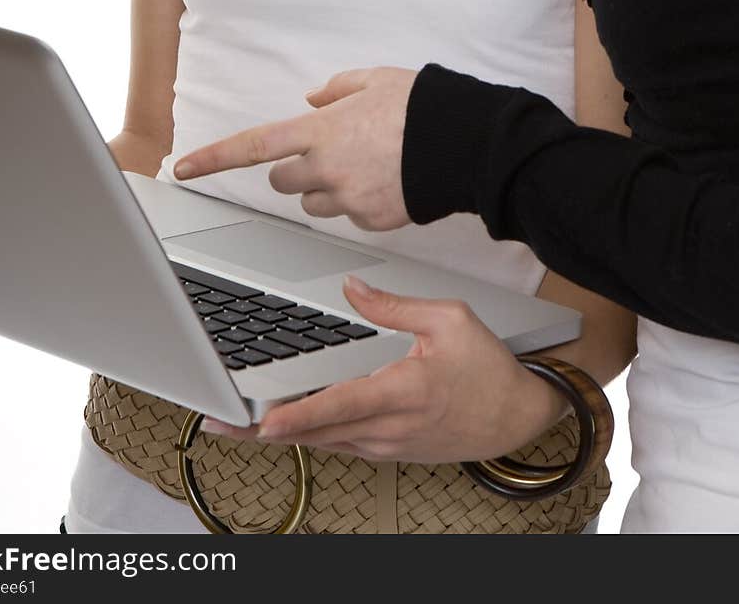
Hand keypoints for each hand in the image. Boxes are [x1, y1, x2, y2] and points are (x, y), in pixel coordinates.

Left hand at [173, 67, 415, 229]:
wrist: (466, 145)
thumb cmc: (422, 106)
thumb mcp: (374, 79)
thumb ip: (335, 90)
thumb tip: (313, 101)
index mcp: (320, 131)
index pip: (252, 147)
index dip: (213, 158)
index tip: (183, 168)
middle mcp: (327, 169)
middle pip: (282, 182)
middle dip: (294, 169)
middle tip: (326, 152)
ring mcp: (349, 200)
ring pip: (315, 203)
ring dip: (325, 187)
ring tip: (365, 165)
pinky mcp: (373, 222)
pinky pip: (350, 215)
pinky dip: (359, 202)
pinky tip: (388, 181)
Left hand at [199, 275, 560, 461]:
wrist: (518, 415)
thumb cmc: (488, 369)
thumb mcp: (449, 319)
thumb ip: (394, 305)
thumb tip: (352, 288)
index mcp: (403, 392)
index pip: (340, 406)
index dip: (297, 416)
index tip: (262, 421)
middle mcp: (390, 427)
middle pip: (317, 433)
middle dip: (263, 431)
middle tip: (220, 424)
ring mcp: (388, 445)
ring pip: (324, 443)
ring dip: (280, 436)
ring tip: (236, 427)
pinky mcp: (389, 451)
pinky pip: (340, 446)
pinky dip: (307, 438)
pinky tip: (282, 430)